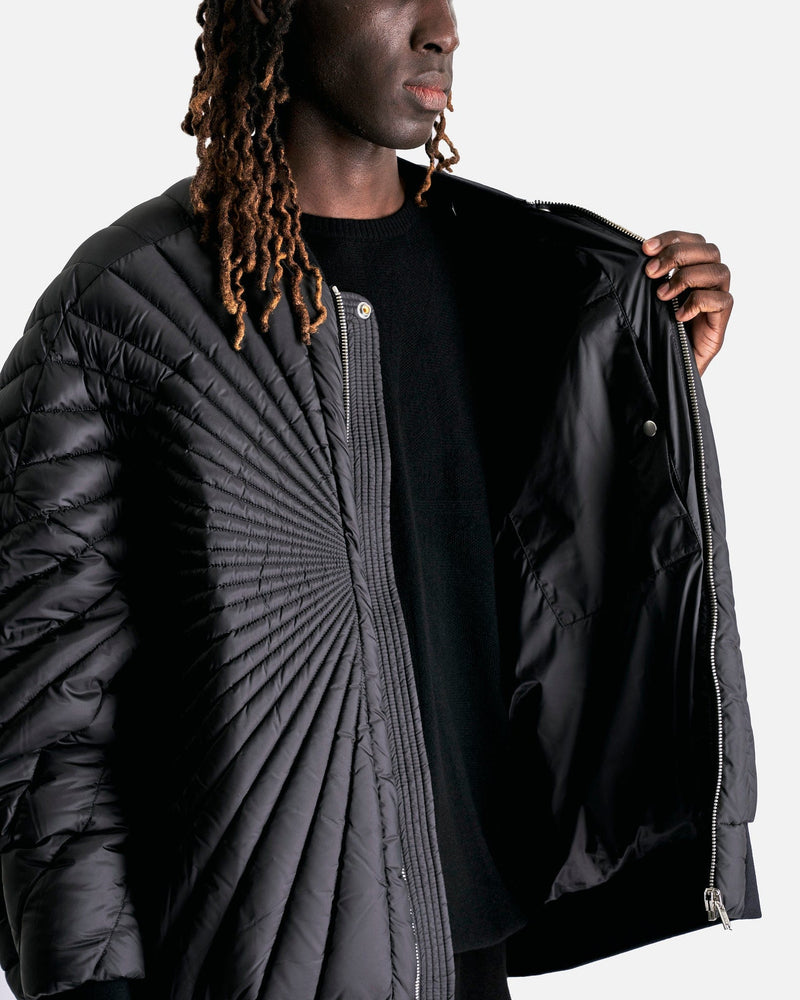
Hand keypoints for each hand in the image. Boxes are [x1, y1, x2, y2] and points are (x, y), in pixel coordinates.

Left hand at [641, 231, 732, 376]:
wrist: (662, 371)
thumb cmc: (653, 334)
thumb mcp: (646, 301)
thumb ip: (649, 279)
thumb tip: (635, 255)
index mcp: (692, 271)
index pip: (693, 240)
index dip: (672, 238)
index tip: (646, 248)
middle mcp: (707, 282)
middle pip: (709, 250)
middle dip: (678, 254)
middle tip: (651, 272)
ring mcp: (716, 301)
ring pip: (719, 271)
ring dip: (687, 277)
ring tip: (662, 296)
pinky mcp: (719, 323)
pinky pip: (722, 300)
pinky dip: (699, 302)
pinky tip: (678, 316)